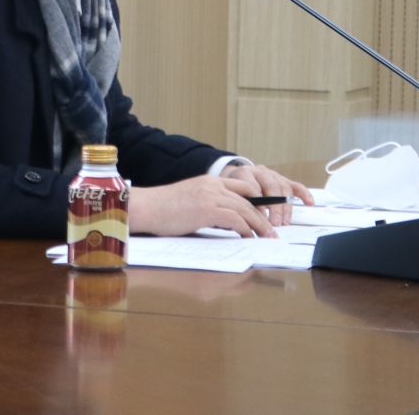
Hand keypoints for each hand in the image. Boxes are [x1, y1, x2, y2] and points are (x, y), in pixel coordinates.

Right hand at [128, 175, 278, 237]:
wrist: (146, 207)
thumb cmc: (162, 209)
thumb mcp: (190, 200)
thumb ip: (208, 205)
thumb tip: (225, 221)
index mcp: (209, 180)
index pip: (242, 187)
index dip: (257, 201)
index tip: (265, 215)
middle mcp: (213, 185)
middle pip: (248, 199)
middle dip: (263, 216)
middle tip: (272, 231)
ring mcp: (210, 196)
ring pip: (245, 209)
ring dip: (259, 225)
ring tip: (267, 237)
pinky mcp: (207, 209)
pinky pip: (235, 219)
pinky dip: (245, 229)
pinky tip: (249, 238)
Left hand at [218, 163, 313, 225]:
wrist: (235, 177)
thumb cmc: (234, 190)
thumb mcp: (230, 195)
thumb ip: (238, 204)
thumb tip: (247, 220)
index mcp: (244, 173)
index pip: (252, 186)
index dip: (257, 203)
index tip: (260, 217)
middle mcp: (259, 171)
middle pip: (271, 186)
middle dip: (274, 207)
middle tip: (275, 223)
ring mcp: (272, 174)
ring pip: (283, 187)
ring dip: (286, 206)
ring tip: (284, 222)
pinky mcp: (282, 179)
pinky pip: (295, 185)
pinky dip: (303, 194)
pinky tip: (309, 202)